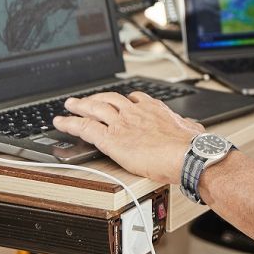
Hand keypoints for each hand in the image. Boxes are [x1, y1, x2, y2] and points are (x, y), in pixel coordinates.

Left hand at [52, 91, 203, 183]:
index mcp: (153, 109)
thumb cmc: (190, 146)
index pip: (133, 98)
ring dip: (79, 106)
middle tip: (85, 99)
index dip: (122, 100)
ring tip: (69, 105)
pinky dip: (70, 124)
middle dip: (95, 98)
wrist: (185, 154)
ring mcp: (121, 123)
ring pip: (94, 109)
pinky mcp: (111, 138)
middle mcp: (135, 111)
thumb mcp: (192, 129)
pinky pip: (85, 127)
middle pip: (109, 99)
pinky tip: (61, 123)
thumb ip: (188, 126)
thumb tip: (193, 127)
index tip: (117, 101)